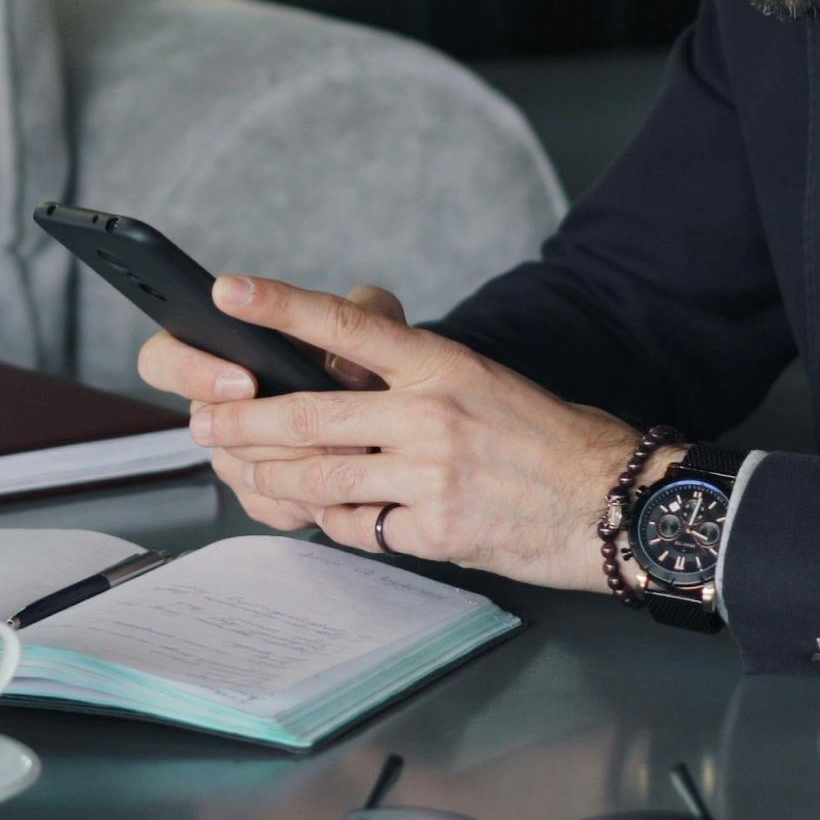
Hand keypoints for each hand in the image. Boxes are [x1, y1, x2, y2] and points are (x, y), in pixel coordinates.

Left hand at [179, 275, 656, 593]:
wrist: (615, 502)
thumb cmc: (547, 439)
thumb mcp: (481, 382)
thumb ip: (410, 383)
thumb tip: (334, 390)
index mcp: (441, 364)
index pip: (346, 324)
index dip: (282, 305)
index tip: (229, 289)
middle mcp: (430, 414)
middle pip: (308, 416)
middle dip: (243, 420)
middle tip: (204, 420)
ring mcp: (431, 475)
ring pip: (318, 477)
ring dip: (267, 475)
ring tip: (237, 467)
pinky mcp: (435, 530)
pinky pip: (357, 526)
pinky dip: (333, 521)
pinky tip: (324, 513)